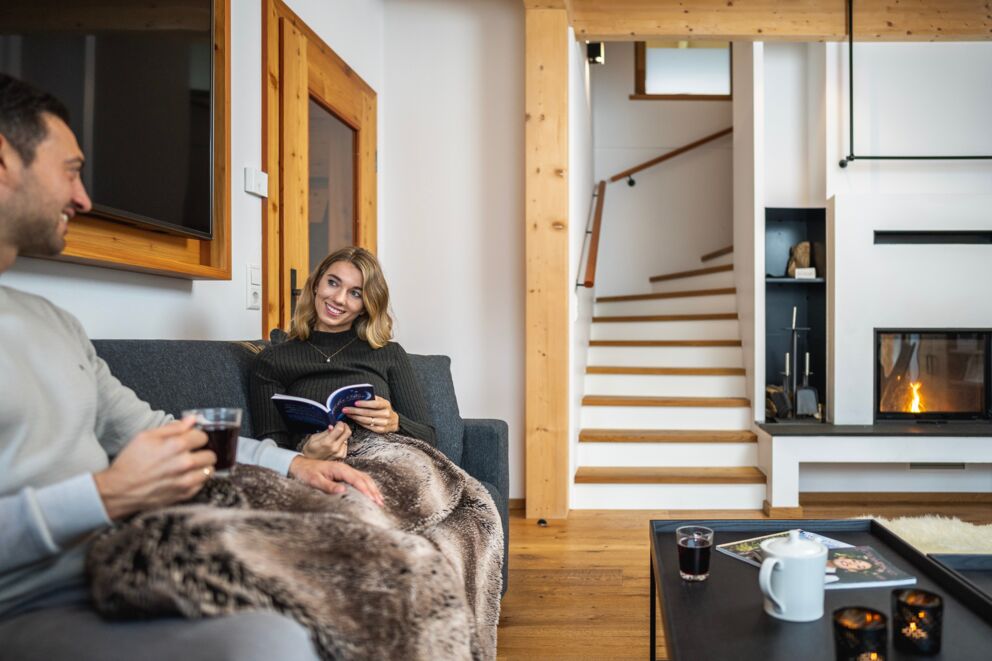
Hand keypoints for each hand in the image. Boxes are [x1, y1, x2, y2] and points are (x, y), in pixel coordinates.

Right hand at [93, 417, 215, 519]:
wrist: (119, 490)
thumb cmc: (130, 462)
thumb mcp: (145, 437)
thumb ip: (172, 427)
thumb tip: (192, 419)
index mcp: (176, 445)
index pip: (203, 436)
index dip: (196, 437)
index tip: (190, 440)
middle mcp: (185, 463)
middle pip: (211, 454)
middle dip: (202, 451)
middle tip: (192, 453)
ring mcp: (186, 480)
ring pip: (209, 470)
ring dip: (202, 467)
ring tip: (190, 466)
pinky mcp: (185, 494)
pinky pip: (202, 484)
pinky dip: (197, 480)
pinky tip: (185, 476)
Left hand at [288, 456, 384, 506]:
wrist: (300, 466)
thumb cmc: (307, 473)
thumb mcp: (315, 481)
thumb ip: (328, 486)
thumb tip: (343, 491)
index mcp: (340, 469)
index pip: (357, 480)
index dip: (366, 490)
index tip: (372, 500)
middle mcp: (345, 468)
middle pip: (364, 478)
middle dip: (373, 490)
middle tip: (380, 503)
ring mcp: (346, 470)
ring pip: (364, 478)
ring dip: (372, 488)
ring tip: (379, 500)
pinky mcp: (345, 474)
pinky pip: (360, 479)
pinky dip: (368, 486)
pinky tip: (371, 493)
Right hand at [302, 421, 350, 459]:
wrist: (311, 464)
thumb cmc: (310, 450)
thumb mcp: (314, 438)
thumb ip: (325, 432)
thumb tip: (332, 426)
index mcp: (327, 442)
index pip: (340, 429)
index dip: (340, 423)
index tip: (338, 422)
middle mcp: (335, 448)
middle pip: (347, 433)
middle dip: (345, 427)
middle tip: (340, 426)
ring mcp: (339, 453)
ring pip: (347, 438)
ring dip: (343, 435)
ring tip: (335, 436)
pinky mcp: (342, 456)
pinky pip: (346, 445)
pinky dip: (342, 442)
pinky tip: (336, 443)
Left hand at [344, 396, 398, 432]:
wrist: (394, 421)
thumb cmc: (384, 409)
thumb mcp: (381, 401)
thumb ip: (373, 398)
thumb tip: (359, 395)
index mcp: (386, 404)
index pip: (375, 404)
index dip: (365, 403)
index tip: (355, 402)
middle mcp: (386, 414)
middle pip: (368, 413)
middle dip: (355, 411)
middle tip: (345, 409)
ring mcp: (384, 423)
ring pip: (367, 420)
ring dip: (355, 417)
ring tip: (348, 414)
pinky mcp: (381, 430)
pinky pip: (368, 426)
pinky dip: (360, 423)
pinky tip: (354, 419)